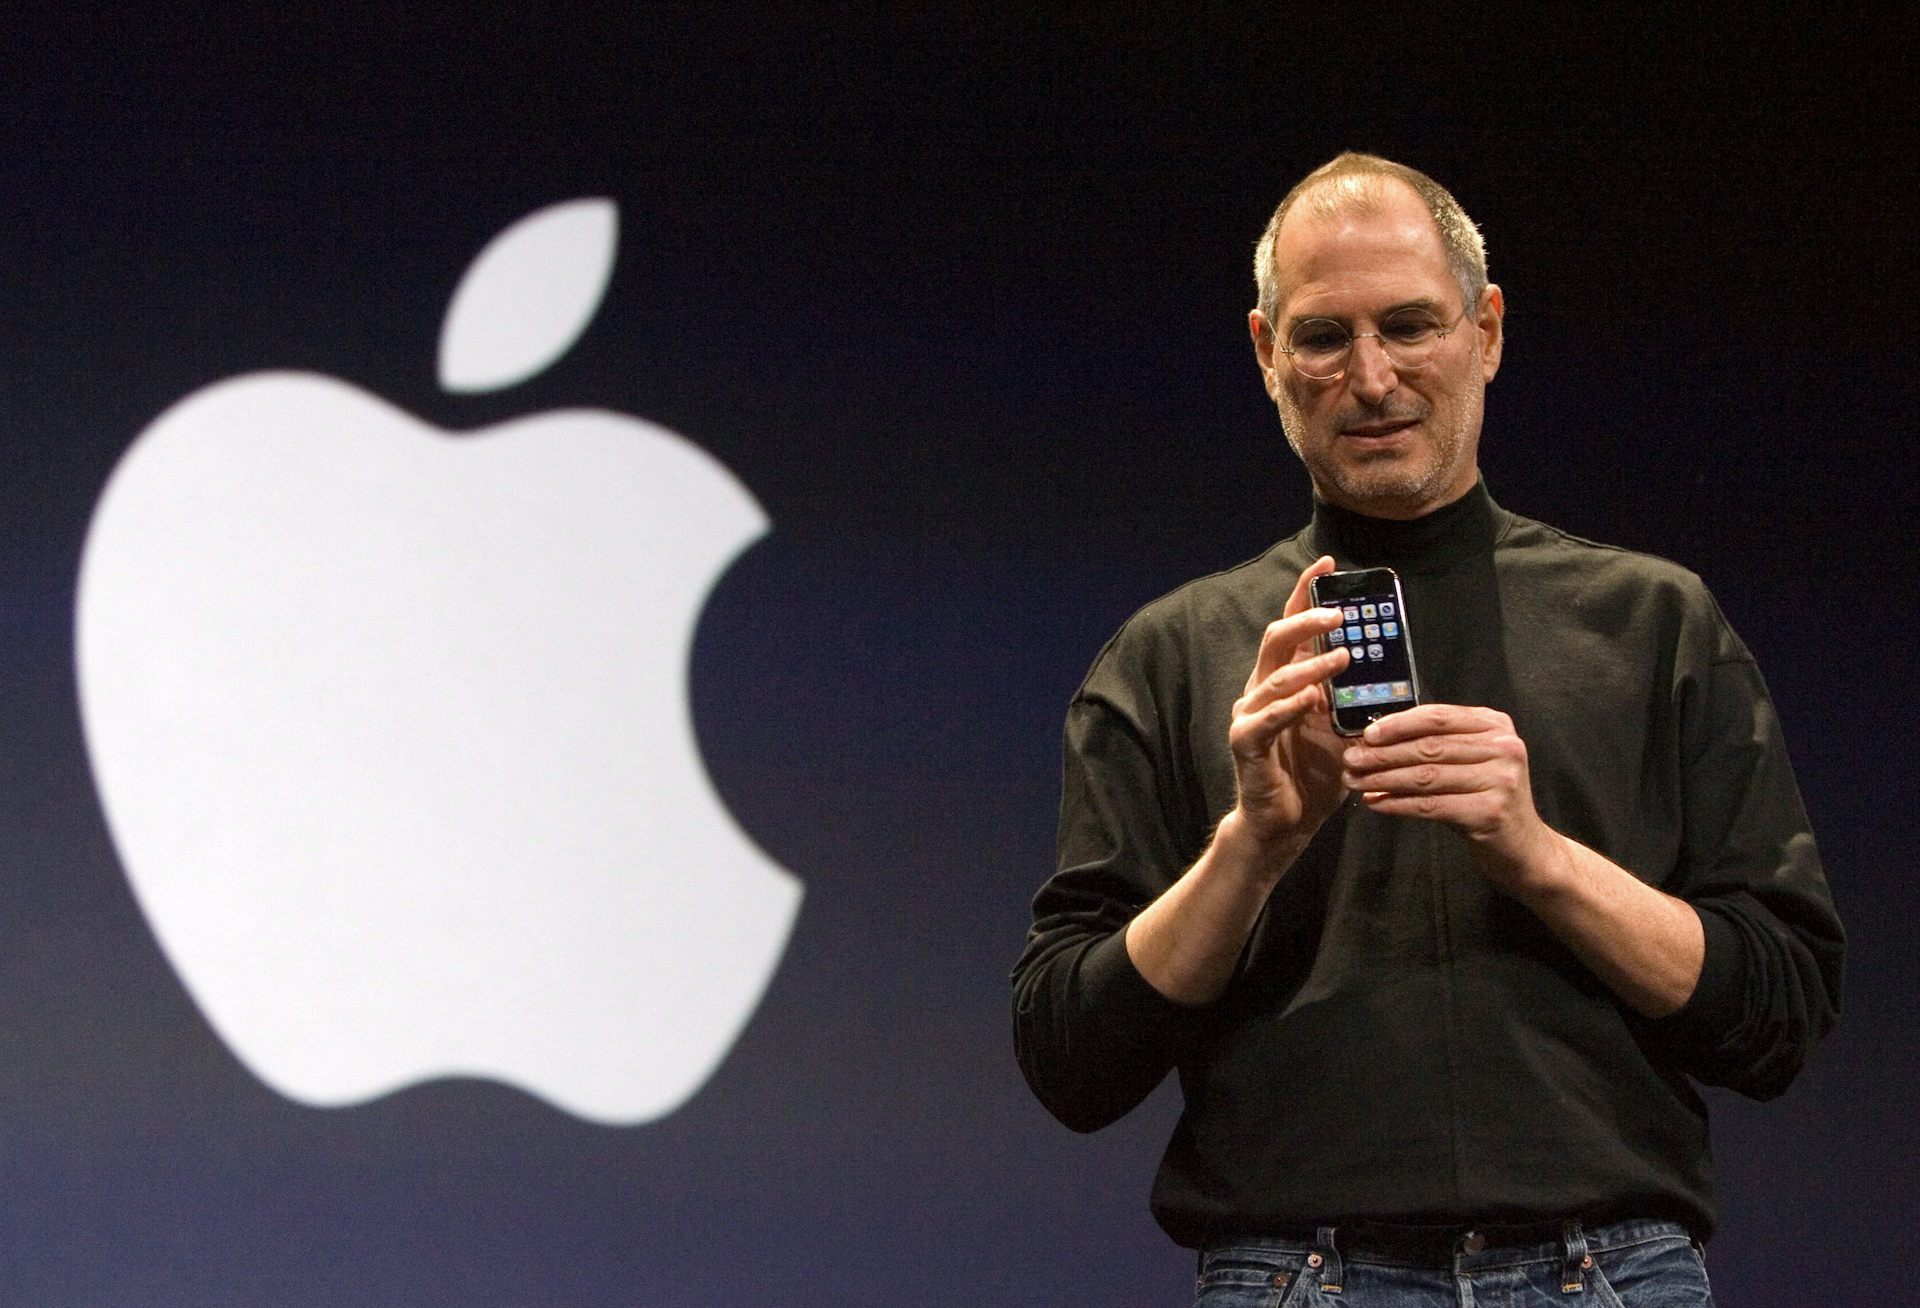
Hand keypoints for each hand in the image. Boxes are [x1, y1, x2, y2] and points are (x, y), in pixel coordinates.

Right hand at [1226, 557, 1351, 853]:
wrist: (1284, 825)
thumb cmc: (1311, 775)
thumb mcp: (1343, 729)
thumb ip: (1355, 699)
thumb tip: (1392, 671)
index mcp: (1283, 681)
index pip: (1291, 627)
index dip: (1305, 593)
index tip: (1327, 563)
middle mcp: (1260, 691)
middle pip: (1276, 641)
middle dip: (1307, 621)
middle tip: (1339, 613)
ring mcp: (1250, 716)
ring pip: (1275, 678)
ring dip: (1311, 665)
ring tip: (1343, 657)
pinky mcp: (1245, 744)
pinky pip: (1265, 719)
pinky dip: (1289, 706)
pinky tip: (1312, 700)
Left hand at [1339, 704, 1560, 890]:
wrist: (1524, 848)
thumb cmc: (1485, 799)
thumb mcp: (1467, 763)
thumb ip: (1433, 747)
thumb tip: (1373, 742)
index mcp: (1495, 726)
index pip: (1438, 717)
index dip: (1398, 724)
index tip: (1367, 735)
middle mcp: (1503, 747)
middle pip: (1429, 747)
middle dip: (1383, 754)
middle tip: (1350, 760)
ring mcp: (1501, 780)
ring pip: (1427, 776)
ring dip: (1383, 779)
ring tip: (1355, 782)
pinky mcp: (1490, 812)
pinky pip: (1431, 805)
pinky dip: (1398, 804)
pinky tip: (1375, 803)